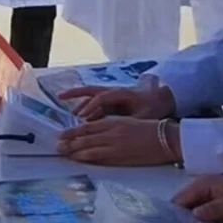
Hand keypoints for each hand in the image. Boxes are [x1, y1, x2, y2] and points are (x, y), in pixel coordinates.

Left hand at [57, 116, 177, 166]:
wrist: (167, 139)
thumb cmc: (151, 131)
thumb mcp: (129, 123)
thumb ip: (113, 127)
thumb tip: (98, 134)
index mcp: (114, 122)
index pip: (88, 126)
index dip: (73, 131)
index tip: (62, 135)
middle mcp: (112, 131)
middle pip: (85, 136)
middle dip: (69, 142)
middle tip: (57, 146)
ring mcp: (116, 144)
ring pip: (89, 147)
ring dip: (74, 150)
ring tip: (63, 153)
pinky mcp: (121, 156)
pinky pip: (100, 157)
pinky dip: (87, 157)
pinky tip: (78, 159)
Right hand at [60, 77, 175, 120]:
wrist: (161, 99)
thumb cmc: (153, 107)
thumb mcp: (144, 116)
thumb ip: (130, 122)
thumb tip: (120, 131)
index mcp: (121, 94)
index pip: (102, 97)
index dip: (91, 106)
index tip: (83, 116)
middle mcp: (114, 92)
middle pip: (91, 91)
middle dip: (75, 93)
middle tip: (60, 97)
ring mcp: (112, 96)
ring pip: (92, 97)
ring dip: (80, 103)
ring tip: (71, 112)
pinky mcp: (112, 101)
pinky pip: (96, 103)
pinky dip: (88, 108)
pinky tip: (82, 118)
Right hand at [173, 175, 222, 222]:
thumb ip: (211, 209)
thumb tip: (193, 215)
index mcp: (202, 184)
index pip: (181, 198)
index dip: (174, 211)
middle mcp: (200, 188)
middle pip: (183, 203)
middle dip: (179, 217)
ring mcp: (206, 196)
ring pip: (190, 209)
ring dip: (187, 220)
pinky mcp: (211, 204)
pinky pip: (198, 212)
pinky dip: (195, 220)